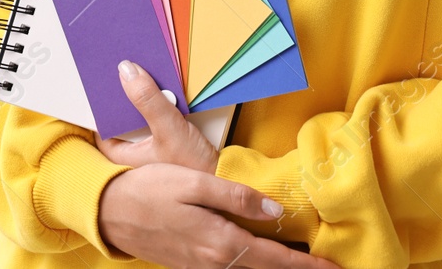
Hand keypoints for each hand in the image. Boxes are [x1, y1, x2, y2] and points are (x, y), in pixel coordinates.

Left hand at [96, 60, 219, 172]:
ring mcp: (151, 150)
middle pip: (121, 119)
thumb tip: (127, 71)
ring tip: (142, 73)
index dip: (100, 105)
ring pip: (140, 118)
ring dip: (143, 100)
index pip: (101, 128)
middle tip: (123, 71)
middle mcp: (134, 155)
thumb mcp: (169, 130)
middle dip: (124, 98)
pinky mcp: (167, 144)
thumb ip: (148, 101)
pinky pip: (156, 119)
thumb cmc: (195, 168)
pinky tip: (163, 91)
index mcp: (124, 158)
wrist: (226, 182)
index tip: (103, 82)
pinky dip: (159, 106)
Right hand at [100, 164, 339, 268]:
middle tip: (327, 268)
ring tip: (300, 263)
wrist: (108, 212)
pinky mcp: (191, 264)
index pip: (274, 258)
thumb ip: (235, 196)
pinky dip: (252, 265)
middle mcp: (215, 261)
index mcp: (220, 241)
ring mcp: (201, 266)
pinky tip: (259, 257)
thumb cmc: (148, 191)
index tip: (333, 268)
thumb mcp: (192, 182)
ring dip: (275, 268)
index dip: (306, 265)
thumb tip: (274, 209)